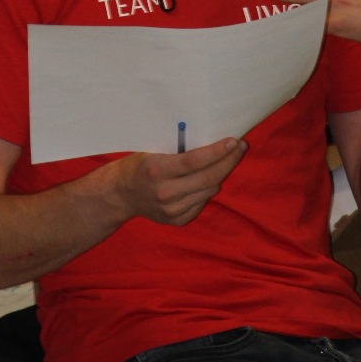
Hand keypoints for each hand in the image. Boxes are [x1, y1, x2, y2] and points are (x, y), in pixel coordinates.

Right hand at [102, 136, 247, 226]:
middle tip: (240, 148)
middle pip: (208, 178)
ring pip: (208, 191)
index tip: (234, 141)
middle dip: (229, 161)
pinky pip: (201, 203)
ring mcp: (171, 210)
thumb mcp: (152, 150)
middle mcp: (165, 192)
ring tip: (225, 160)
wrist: (120, 194)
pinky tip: (205, 180)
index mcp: (157, 170)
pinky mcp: (176, 220)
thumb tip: (212, 141)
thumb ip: (178, 150)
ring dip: (220, 175)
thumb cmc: (139, 165)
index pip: (195, 161)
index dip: (218, 151)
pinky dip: (207, 190)